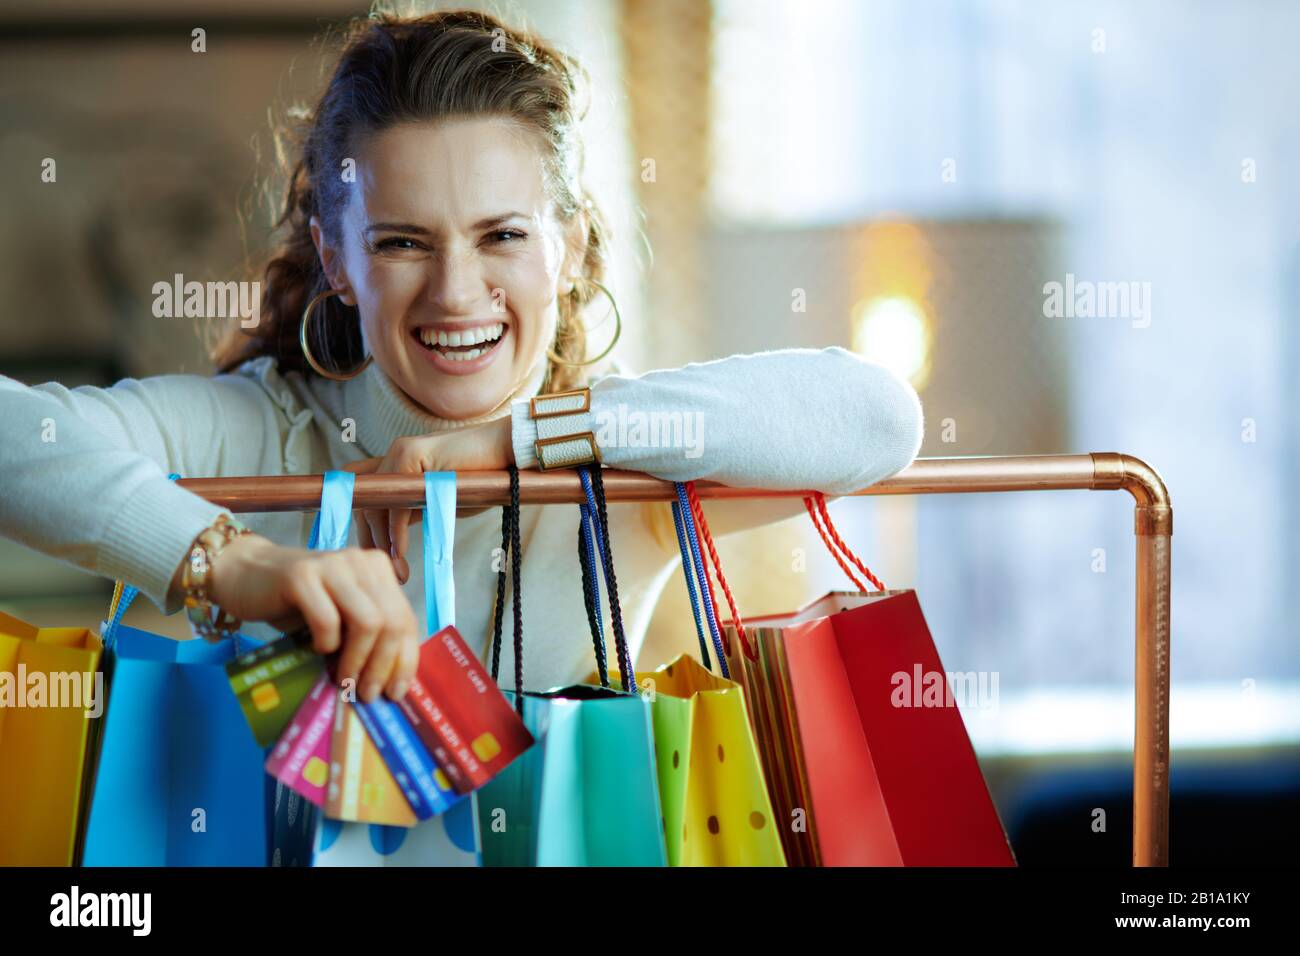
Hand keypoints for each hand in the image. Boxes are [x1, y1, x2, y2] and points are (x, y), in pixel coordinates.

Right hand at [206, 533, 419, 701]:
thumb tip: (390, 683)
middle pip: (392, 622)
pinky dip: (327, 643)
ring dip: (358, 660)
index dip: (405, 659)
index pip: (406, 618)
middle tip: (366, 693)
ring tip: (344, 680)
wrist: (245, 574)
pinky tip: (318, 650)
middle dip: (383, 665)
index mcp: (378, 570)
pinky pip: (327, 619)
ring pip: (368, 622)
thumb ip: (368, 635)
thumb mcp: (341, 617)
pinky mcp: (301, 575)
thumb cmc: (298, 603)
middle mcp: (361, 562)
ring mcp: (332, 565)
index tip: (395, 692)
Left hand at [342, 415, 513, 584]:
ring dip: (383, 542)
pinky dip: (395, 532)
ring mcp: (400, 453)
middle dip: (371, 540)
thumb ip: (413, 508)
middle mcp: (394, 454)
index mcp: (398, 463)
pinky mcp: (411, 456)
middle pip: (364, 502)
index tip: (374, 556)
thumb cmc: (482, 477)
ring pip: (375, 504)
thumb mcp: (439, 498)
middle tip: (390, 570)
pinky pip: (395, 503)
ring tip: (399, 569)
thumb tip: (391, 534)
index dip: (363, 526)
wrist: (508, 452)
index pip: (365, 495)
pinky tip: (402, 552)